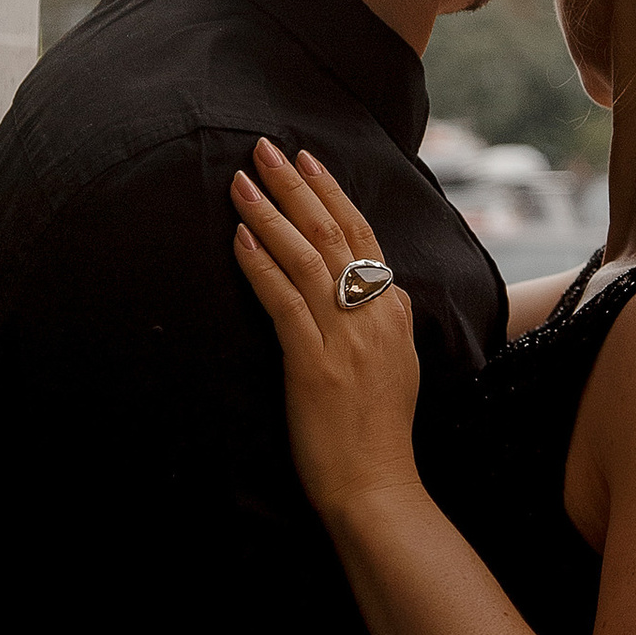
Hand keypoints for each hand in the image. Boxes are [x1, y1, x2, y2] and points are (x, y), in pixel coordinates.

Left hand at [231, 142, 422, 522]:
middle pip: (335, 233)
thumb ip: (383, 321)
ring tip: (242, 180)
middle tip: (266, 147)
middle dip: (296, 186)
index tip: (307, 160)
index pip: (364, 235)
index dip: (331, 193)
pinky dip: (260, 264)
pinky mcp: (315, 364)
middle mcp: (375, 315)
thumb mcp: (396, 364)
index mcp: (394, 311)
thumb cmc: (379, 433)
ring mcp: (347, 338)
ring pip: (307, 258)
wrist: (378, 487)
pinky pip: (284, 301)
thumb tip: (372, 287)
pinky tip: (238, 237)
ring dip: (271, 213)